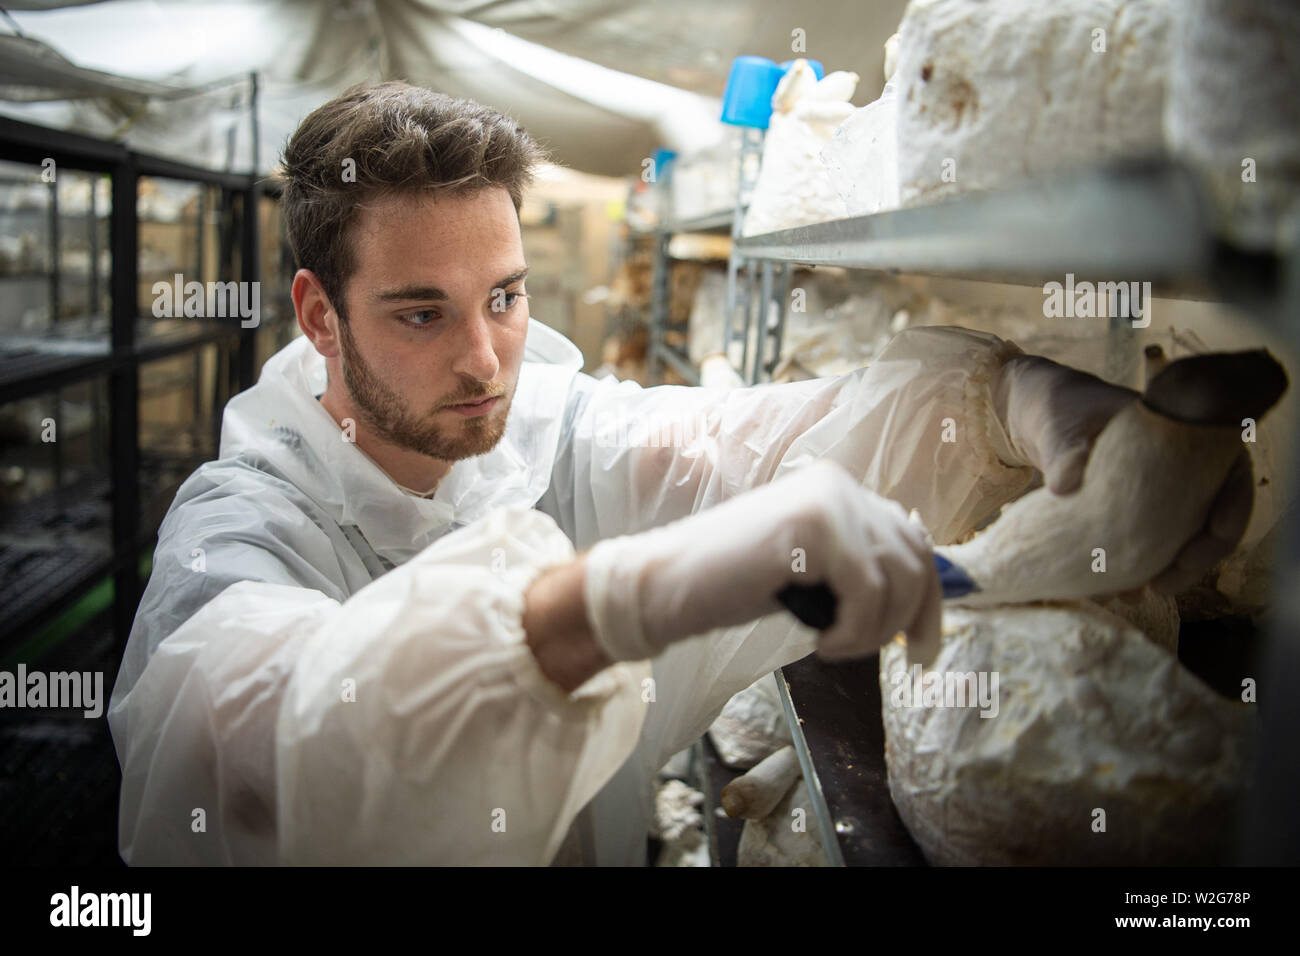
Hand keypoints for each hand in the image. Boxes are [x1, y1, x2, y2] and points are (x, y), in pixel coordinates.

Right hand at [582, 459, 942, 665]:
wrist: (667, 583)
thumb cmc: (730, 584)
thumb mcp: (809, 570)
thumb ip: (856, 565)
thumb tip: (918, 597)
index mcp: (839, 490)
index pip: (913, 541)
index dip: (929, 602)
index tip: (924, 653)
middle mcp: (840, 485)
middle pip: (917, 560)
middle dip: (910, 621)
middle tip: (892, 660)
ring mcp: (828, 500)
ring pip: (898, 580)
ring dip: (874, 631)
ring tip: (834, 645)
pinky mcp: (815, 525)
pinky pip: (868, 592)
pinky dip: (853, 631)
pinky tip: (822, 643)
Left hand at [996, 353, 1255, 591]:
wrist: (1044, 415)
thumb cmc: (1063, 408)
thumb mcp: (1063, 422)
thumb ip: (1065, 449)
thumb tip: (1064, 484)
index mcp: (1191, 434)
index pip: (1233, 482)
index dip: (1223, 523)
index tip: (1189, 555)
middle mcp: (1190, 466)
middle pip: (1212, 521)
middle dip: (1191, 561)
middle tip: (1159, 587)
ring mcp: (1167, 491)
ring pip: (1181, 539)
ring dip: (1162, 571)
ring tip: (1130, 596)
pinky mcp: (1141, 511)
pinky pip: (1149, 543)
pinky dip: (1136, 568)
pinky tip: (1113, 591)